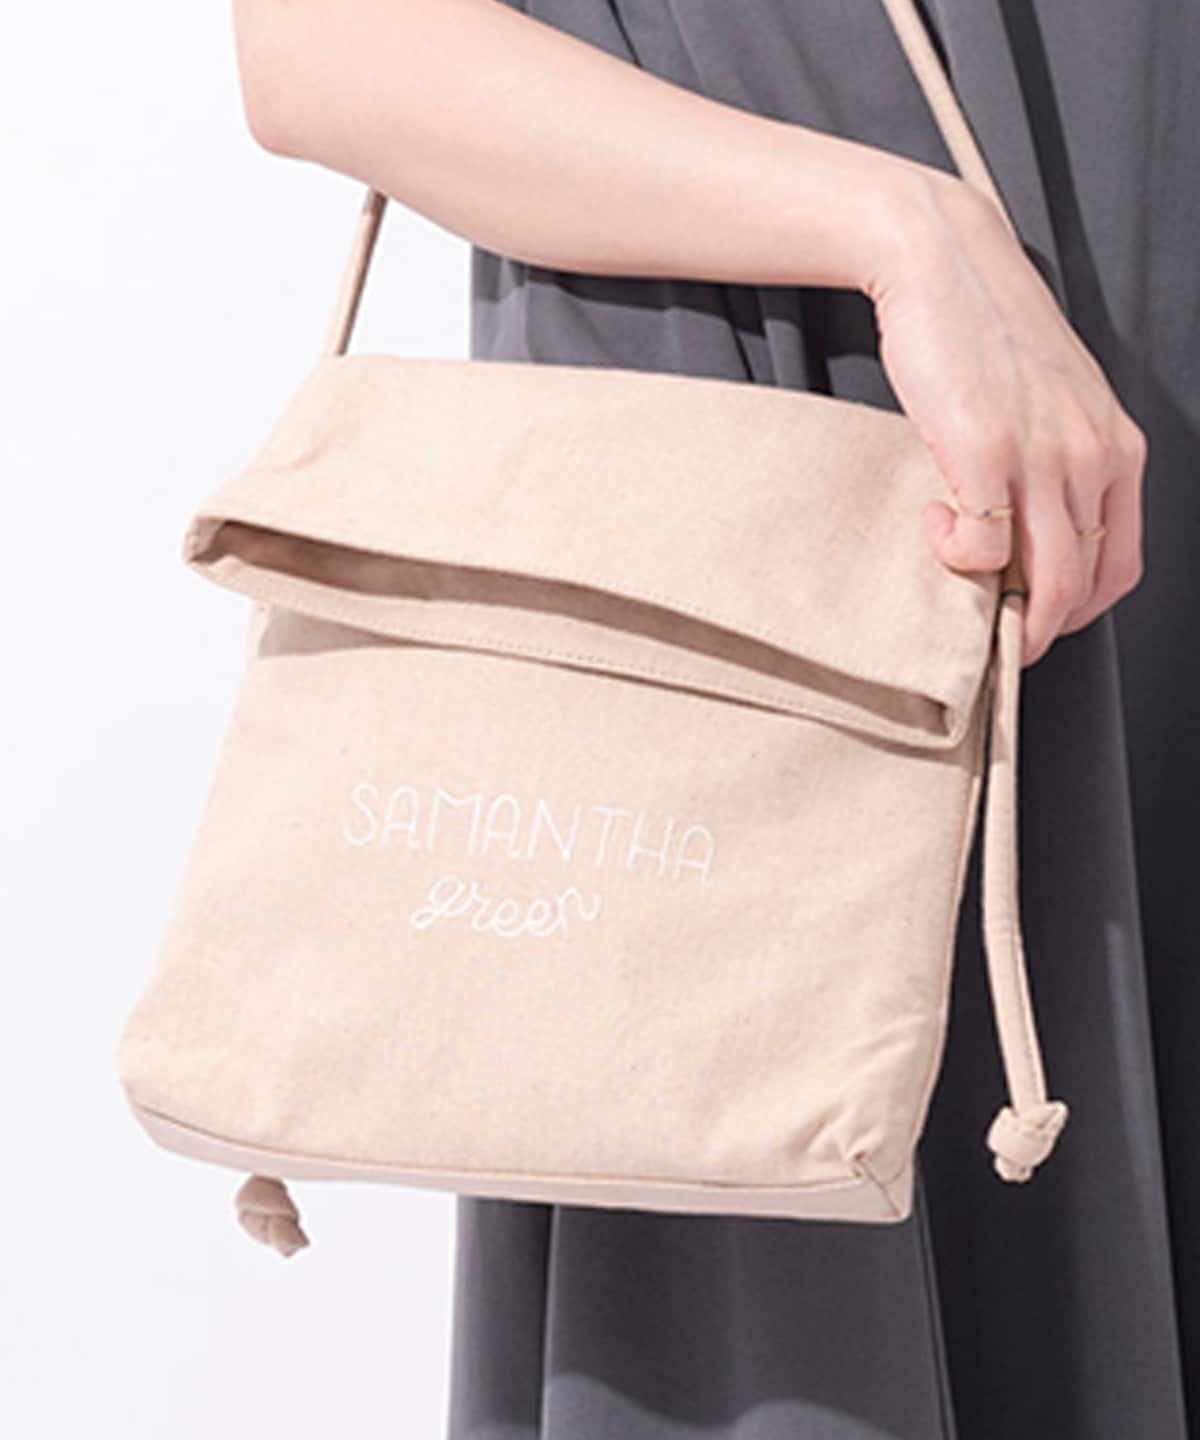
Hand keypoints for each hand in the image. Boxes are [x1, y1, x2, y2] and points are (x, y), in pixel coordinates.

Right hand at [867, 173, 1145, 666]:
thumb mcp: (1051, 404)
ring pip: (1044, 584)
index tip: (1033, 616)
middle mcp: (1094, 456)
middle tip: (993, 635)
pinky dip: (954, 556)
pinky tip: (932, 522)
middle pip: (1084, 588)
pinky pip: (982, 548)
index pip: (1120, 568)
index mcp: (1118, 447)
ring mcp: (1043, 456)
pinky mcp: (985, 451)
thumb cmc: (989, 333)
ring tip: (960, 596)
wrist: (945, 262)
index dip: (1077, 612)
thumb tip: (1024, 540)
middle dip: (1037, 632)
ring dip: (1002, 617)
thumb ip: (1057, 466)